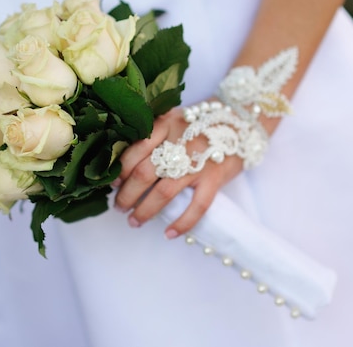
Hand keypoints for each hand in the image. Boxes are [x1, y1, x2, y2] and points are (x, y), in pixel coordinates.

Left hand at [113, 106, 243, 238]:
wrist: (240, 119)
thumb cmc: (200, 123)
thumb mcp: (173, 120)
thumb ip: (152, 136)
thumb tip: (123, 167)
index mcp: (165, 125)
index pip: (135, 150)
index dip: (120, 170)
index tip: (112, 183)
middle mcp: (179, 141)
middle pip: (144, 173)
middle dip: (127, 194)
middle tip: (119, 206)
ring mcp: (198, 161)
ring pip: (164, 192)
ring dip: (145, 210)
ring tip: (134, 221)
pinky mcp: (215, 177)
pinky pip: (197, 205)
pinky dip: (182, 223)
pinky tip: (169, 234)